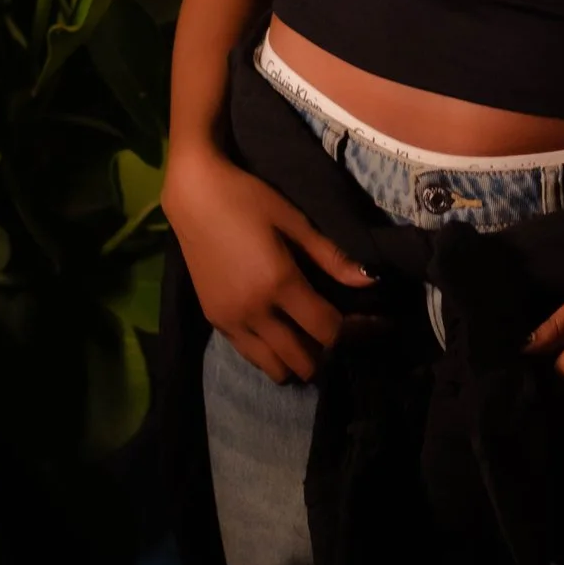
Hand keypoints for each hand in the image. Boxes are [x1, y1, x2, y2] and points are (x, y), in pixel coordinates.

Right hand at [163, 143, 374, 380]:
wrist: (193, 196)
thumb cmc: (247, 199)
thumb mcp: (295, 222)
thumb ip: (331, 257)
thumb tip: (370, 281)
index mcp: (279, 283)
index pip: (326, 331)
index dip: (353, 333)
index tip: (369, 324)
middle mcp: (254, 311)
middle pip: (302, 361)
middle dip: (326, 354)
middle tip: (336, 332)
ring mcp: (231, 320)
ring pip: (273, 368)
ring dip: (296, 360)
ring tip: (307, 338)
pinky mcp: (214, 320)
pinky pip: (250, 355)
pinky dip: (270, 353)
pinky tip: (278, 331)